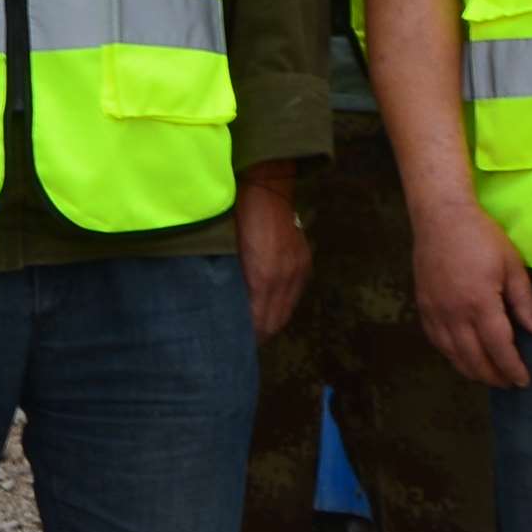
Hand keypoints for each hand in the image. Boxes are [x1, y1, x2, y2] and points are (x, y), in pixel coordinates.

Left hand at [235, 169, 311, 344]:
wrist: (265, 188)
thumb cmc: (236, 217)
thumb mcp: (228, 251)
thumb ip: (233, 280)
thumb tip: (230, 305)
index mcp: (263, 277)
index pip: (260, 320)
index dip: (251, 335)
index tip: (238, 343)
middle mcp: (284, 277)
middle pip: (275, 320)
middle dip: (262, 334)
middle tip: (247, 343)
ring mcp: (297, 269)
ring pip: (287, 309)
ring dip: (274, 322)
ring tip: (259, 331)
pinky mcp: (304, 261)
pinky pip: (295, 294)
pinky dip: (283, 305)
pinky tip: (273, 309)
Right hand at [409, 178, 531, 392]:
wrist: (440, 216)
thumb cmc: (481, 236)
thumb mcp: (511, 264)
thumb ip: (524, 301)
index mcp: (480, 304)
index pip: (499, 349)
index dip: (512, 369)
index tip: (524, 381)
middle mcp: (455, 314)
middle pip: (474, 359)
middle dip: (494, 376)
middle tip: (509, 383)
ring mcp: (435, 312)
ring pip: (453, 355)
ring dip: (472, 370)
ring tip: (488, 376)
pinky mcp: (423, 307)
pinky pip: (437, 342)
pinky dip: (452, 356)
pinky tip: (462, 357)